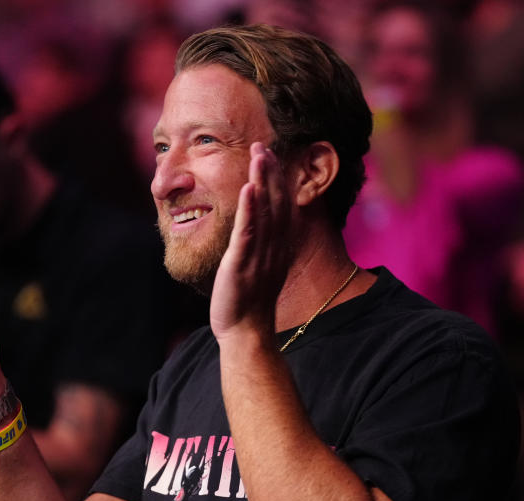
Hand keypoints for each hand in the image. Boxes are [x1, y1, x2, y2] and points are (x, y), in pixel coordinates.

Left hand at [210, 143, 293, 342]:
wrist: (246, 332)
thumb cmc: (250, 300)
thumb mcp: (262, 266)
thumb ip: (263, 244)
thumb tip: (260, 226)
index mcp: (278, 247)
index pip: (281, 206)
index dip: (278, 179)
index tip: (270, 155)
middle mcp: (273, 247)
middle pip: (276, 203)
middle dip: (271, 172)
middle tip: (265, 144)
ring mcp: (259, 255)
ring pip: (264, 212)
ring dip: (262, 181)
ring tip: (260, 154)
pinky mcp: (242, 265)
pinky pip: (247, 234)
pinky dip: (249, 211)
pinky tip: (248, 189)